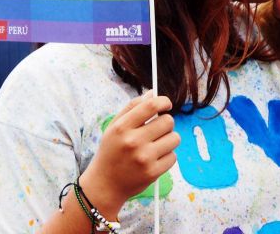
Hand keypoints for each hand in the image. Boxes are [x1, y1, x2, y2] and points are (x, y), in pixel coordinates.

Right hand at [79, 94, 178, 216]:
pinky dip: (167, 156)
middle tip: (157, 129)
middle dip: (166, 123)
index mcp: (122, 128)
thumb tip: (153, 93)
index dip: (163, 102)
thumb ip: (132, 108)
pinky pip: (173, 156)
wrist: (105, 185)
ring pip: (174, 138)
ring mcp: (144, 158)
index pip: (151, 106)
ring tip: (156, 145)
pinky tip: (154, 159)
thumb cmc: (111, 152)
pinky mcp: (153, 172)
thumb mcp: (114, 127)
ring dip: (168, 140)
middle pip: (168, 121)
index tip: (166, 104)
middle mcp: (133, 142)